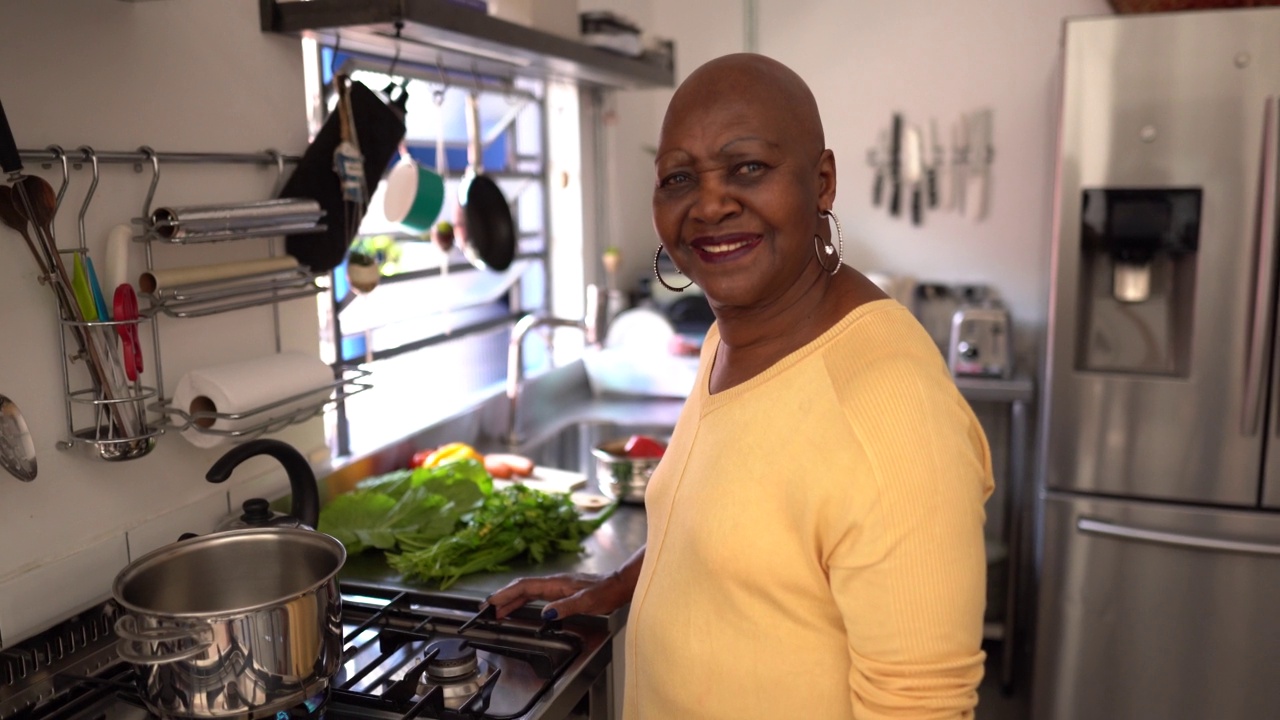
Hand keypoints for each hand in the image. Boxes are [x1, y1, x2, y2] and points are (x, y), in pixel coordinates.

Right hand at [487, 572, 630, 620]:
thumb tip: (545, 613)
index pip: (525, 587)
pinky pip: (536, 595)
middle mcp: (554, 583)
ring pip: (528, 592)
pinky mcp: (561, 591)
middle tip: (487, 609)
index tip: (492, 602)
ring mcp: (557, 586)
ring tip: (498, 611)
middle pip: (522, 588)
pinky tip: (521, 607)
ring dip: (512, 600)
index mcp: (556, 584)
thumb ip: (566, 607)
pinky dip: (524, 601)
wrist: (620, 585)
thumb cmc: (606, 592)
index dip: (507, 594)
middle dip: (504, 597)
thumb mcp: (587, 601)